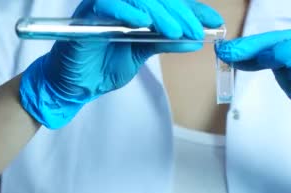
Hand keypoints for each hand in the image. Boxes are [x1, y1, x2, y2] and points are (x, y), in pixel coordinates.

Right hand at [20, 0, 222, 128]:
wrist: (75, 86)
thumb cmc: (103, 66)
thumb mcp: (140, 54)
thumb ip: (163, 42)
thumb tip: (193, 39)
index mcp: (134, 8)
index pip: (168, 2)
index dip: (193, 9)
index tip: (215, 23)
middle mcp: (121, 3)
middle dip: (181, 13)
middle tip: (196, 31)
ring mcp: (104, 6)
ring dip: (160, 14)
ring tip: (177, 33)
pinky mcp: (88, 15)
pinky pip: (109, 5)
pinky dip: (128, 12)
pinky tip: (144, 24)